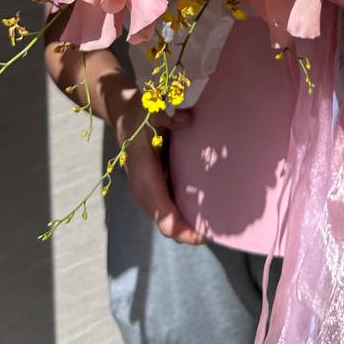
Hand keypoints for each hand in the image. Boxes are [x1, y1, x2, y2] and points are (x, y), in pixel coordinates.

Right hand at [104, 74, 205, 246]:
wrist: (124, 113)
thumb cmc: (141, 112)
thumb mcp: (152, 107)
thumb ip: (169, 114)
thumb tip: (187, 120)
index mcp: (142, 174)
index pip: (161, 212)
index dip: (181, 229)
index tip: (203, 236)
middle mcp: (143, 188)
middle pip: (165, 223)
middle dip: (189, 233)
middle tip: (219, 233)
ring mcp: (146, 191)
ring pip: (166, 219)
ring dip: (187, 227)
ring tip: (215, 227)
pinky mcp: (152, 188)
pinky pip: (167, 210)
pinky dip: (184, 216)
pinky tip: (204, 212)